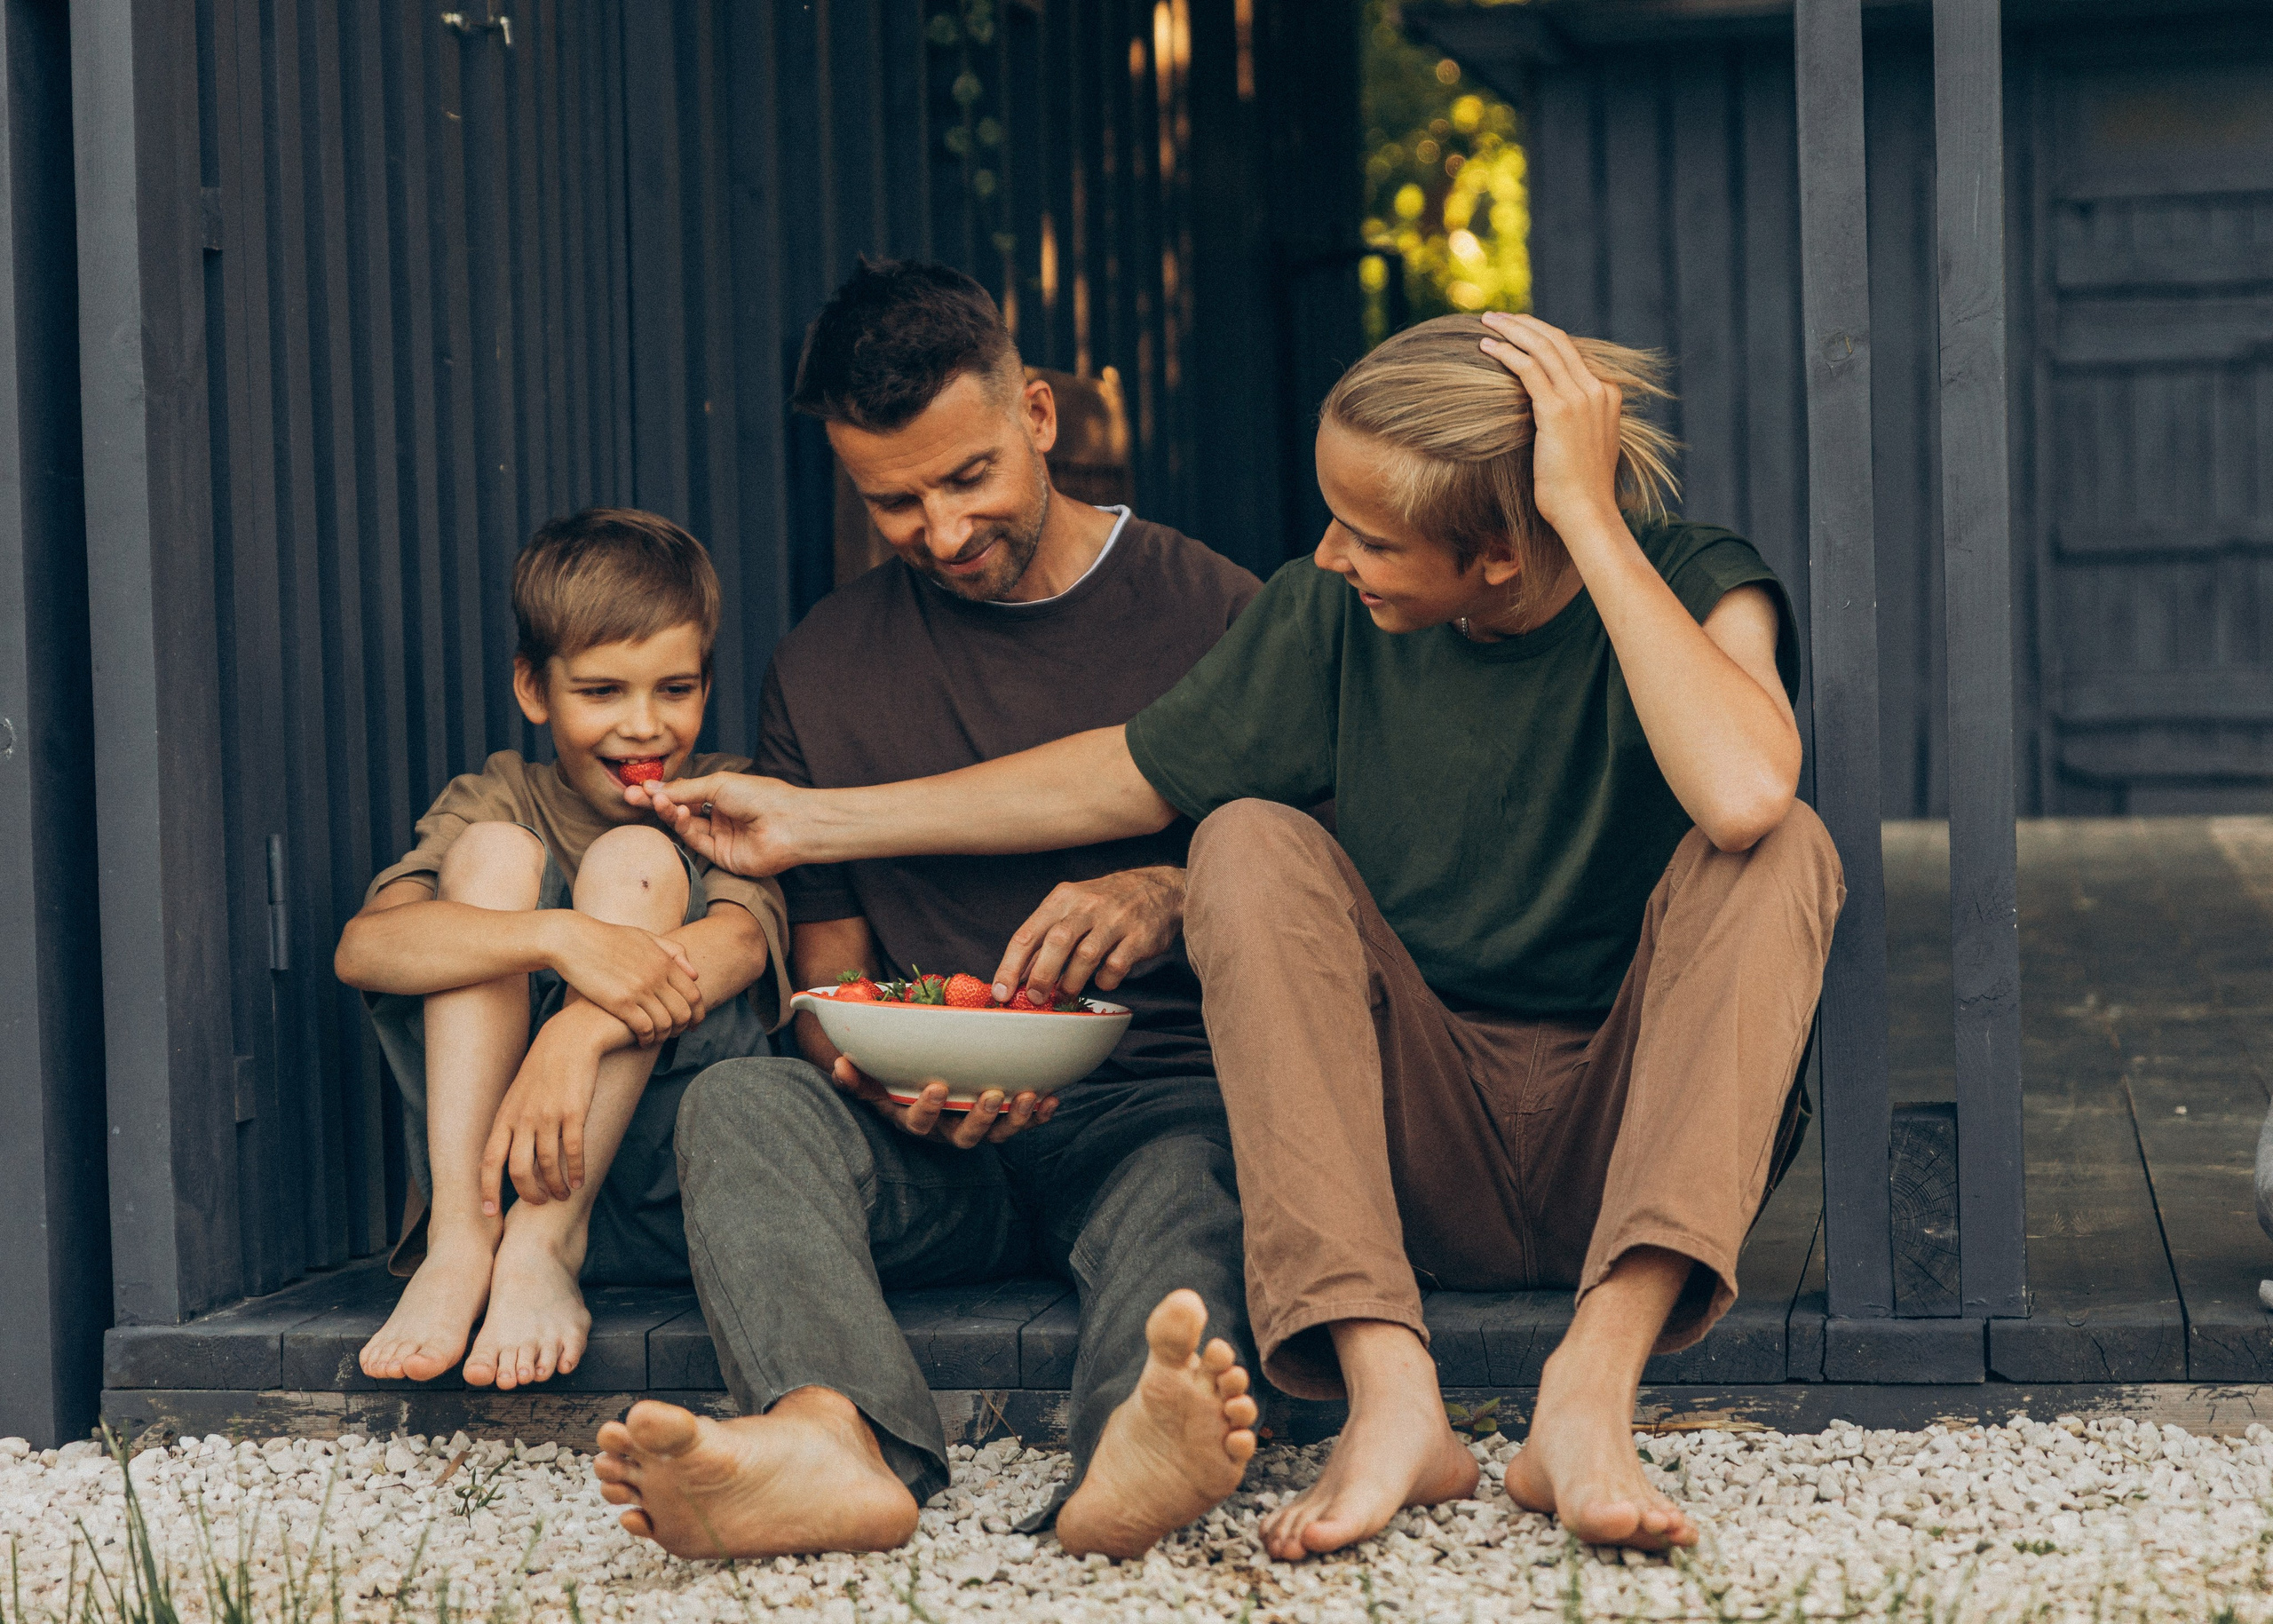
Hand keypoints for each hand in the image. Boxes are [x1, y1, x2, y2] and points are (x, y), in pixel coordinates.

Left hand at [480, 1022, 603, 1206]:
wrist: (569, 1040)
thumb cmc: (543, 1070)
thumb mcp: (517, 1096)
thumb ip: (511, 1125)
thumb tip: (507, 1157)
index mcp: (505, 1117)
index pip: (489, 1160)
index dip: (487, 1189)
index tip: (490, 1213)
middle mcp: (523, 1118)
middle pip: (518, 1169)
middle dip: (528, 1193)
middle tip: (539, 1202)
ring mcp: (548, 1115)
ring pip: (547, 1164)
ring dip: (555, 1186)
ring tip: (563, 1194)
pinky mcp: (574, 1112)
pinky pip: (572, 1150)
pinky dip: (575, 1171)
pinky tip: (579, 1181)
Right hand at [545, 913, 703, 1043]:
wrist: (571, 940)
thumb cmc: (606, 938)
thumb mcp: (643, 936)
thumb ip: (672, 951)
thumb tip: (695, 974)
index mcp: (664, 961)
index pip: (693, 994)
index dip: (698, 1013)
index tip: (694, 1023)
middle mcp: (656, 976)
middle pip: (684, 1012)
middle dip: (684, 1028)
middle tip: (677, 1035)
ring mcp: (638, 990)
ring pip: (666, 1023)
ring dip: (665, 1036)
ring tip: (657, 1039)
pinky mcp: (620, 1002)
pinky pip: (645, 1028)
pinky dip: (648, 1039)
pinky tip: (642, 1041)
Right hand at [625, 771, 804, 875]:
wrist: (788, 822)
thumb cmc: (761, 796)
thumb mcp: (718, 784)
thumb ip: (684, 789)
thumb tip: (653, 788)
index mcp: (723, 794)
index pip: (685, 793)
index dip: (662, 791)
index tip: (638, 787)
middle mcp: (720, 816)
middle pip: (681, 811)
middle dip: (656, 803)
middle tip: (629, 796)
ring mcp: (720, 837)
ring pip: (685, 827)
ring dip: (669, 813)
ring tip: (658, 801)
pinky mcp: (721, 857)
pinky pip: (695, 842)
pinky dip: (683, 827)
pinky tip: (677, 812)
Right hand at [829, 1056, 1056, 1148]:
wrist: (919, 1085)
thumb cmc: (895, 1082)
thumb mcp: (874, 1082)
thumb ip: (857, 1077)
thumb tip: (839, 1064)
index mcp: (915, 1120)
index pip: (918, 1123)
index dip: (927, 1109)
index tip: (936, 1086)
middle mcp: (946, 1130)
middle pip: (965, 1137)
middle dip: (981, 1118)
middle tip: (993, 1095)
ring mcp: (975, 1128)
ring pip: (997, 1134)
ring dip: (1016, 1118)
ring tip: (1030, 1095)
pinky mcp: (999, 1123)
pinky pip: (1021, 1124)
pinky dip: (1037, 1115)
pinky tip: (1052, 1099)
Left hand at [991, 866, 1184, 1001]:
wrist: (1160, 888)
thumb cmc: (1106, 903)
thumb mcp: (1072, 909)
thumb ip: (1046, 939)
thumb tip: (1019, 976)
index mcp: (1063, 898)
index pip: (1028, 933)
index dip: (1010, 966)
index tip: (1000, 992)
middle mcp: (1087, 906)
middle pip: (1056, 942)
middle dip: (1041, 975)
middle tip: (1035, 998)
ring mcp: (1115, 920)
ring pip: (1086, 955)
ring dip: (1071, 982)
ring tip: (1066, 994)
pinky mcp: (1139, 937)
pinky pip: (1116, 965)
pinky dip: (1105, 980)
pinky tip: (1102, 982)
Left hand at [1478, 312, 1624, 540]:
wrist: (1586, 512)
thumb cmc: (1577, 490)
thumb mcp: (1582, 447)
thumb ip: (1573, 423)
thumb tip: (1546, 417)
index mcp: (1608, 394)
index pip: (1571, 351)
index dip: (1541, 335)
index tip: (1517, 330)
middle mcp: (1597, 390)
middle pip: (1557, 340)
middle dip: (1524, 323)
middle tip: (1496, 316)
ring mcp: (1580, 398)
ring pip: (1542, 348)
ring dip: (1512, 330)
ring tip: (1486, 323)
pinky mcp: (1558, 411)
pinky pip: (1529, 369)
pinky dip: (1506, 354)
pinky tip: (1486, 348)